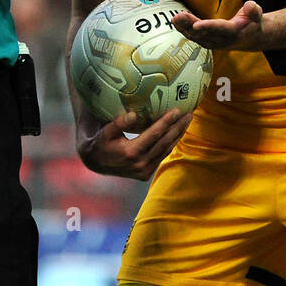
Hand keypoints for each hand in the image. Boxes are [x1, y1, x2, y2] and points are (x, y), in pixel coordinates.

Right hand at [77, 108, 191, 180]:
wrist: (96, 163)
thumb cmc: (101, 141)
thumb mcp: (106, 131)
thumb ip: (119, 123)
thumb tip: (133, 115)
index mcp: (131, 152)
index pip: (154, 134)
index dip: (167, 122)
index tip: (178, 110)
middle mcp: (140, 164)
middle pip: (164, 142)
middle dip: (178, 127)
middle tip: (189, 114)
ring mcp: (144, 171)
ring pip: (166, 150)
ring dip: (177, 136)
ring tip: (186, 121)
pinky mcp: (145, 174)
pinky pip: (161, 156)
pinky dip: (170, 144)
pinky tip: (176, 133)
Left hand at [172, 0, 264, 49]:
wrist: (251, 38)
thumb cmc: (253, 22)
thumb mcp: (257, 14)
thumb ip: (253, 10)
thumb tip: (250, 5)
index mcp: (235, 32)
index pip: (220, 29)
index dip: (208, 27)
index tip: (197, 25)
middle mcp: (223, 40)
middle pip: (204, 33)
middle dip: (190, 25)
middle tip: (179, 16)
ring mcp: (214, 43)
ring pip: (197, 37)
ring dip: (185, 28)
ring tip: (175, 18)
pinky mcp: (208, 42)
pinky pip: (194, 38)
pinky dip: (185, 30)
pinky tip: (177, 23)